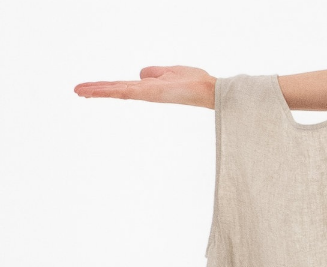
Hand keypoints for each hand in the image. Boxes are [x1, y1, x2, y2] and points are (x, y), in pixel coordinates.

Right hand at [74, 66, 215, 108]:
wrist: (209, 90)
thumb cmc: (195, 82)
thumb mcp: (170, 72)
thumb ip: (154, 72)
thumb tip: (140, 74)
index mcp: (149, 87)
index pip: (123, 86)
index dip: (107, 86)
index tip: (91, 88)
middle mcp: (146, 92)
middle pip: (116, 90)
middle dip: (97, 90)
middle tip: (77, 91)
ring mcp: (147, 93)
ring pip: (117, 91)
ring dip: (97, 90)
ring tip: (79, 91)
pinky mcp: (150, 93)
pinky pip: (127, 91)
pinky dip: (111, 90)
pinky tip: (99, 91)